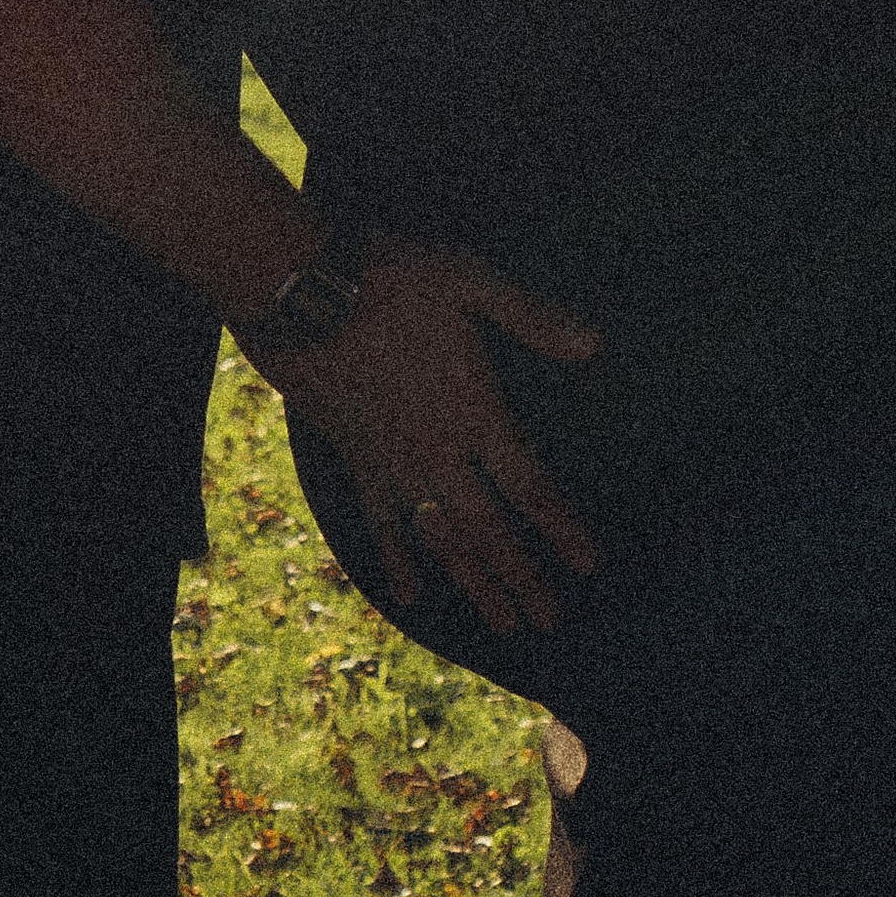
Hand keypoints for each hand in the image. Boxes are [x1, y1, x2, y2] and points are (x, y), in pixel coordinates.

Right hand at [246, 242, 602, 635]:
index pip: (530, 486)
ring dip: (474, 582)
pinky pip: (379, 521)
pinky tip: (410, 597)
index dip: (562, 529)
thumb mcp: (470, 280)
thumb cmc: (389, 273)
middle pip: (490, 530)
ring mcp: (393, 459)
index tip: (589, 566)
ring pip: (441, 538)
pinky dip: (395, 560)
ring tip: (502, 623)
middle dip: (522, 579)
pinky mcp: (354, 455)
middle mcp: (438, 449)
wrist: (300, 285)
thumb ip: (532, 317)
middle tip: (550, 622)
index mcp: (475, 409)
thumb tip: (595, 345)